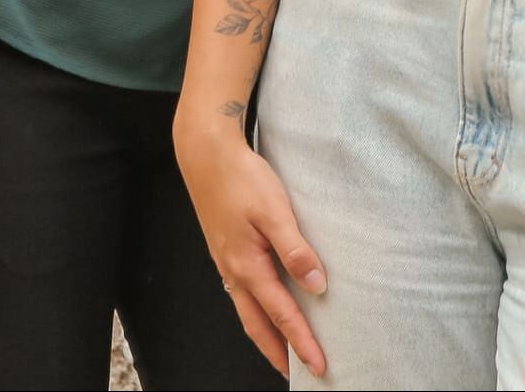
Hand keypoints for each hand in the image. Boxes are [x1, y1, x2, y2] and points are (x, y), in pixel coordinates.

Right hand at [175, 114, 327, 377]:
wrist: (206, 155)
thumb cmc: (241, 178)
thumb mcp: (274, 210)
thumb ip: (296, 249)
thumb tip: (317, 285)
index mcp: (248, 266)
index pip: (281, 315)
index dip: (302, 343)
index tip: (319, 365)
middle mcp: (235, 272)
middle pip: (258, 326)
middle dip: (279, 353)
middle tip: (299, 373)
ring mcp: (227, 263)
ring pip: (248, 312)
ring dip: (267, 336)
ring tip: (285, 351)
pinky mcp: (226, 251)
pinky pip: (243, 294)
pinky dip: (257, 312)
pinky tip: (267, 306)